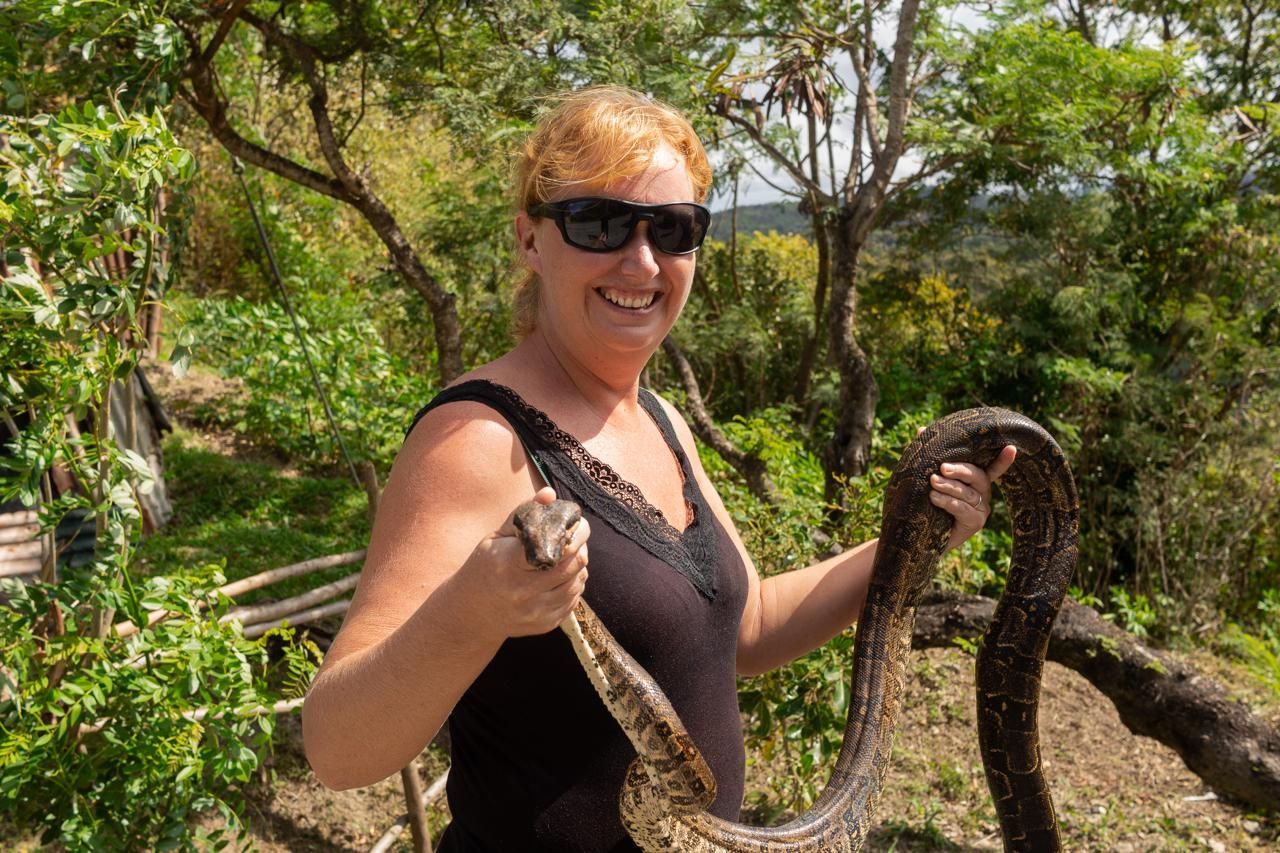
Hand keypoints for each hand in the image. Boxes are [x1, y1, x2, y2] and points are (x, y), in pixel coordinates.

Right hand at [458, 486, 590, 637]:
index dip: (573, 531)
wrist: (472, 613)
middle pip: (572, 564)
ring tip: (570, 553)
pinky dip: (575, 583)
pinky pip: (574, 599)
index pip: (555, 545)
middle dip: (581, 545)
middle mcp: (523, 591)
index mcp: (509, 564)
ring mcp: (536, 611)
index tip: (577, 522)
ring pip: (577, 581)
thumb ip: (524, 514)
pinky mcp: (545, 624)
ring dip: (580, 564)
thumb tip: (550, 494)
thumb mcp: (496, 537)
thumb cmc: (485, 567)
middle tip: (577, 535)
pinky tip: (564, 575)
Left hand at [928, 445, 1015, 551]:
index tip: (1011, 448)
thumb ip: (927, 456)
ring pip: (968, 493)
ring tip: (933, 482)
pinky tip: (934, 497)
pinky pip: (963, 509)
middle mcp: (982, 492)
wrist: (919, 533)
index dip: (1003, 460)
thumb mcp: (925, 477)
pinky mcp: (975, 522)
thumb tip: (921, 429)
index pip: (991, 467)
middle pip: (977, 476)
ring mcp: (981, 508)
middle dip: (960, 470)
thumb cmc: (925, 501)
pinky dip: (948, 502)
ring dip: (949, 486)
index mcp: (974, 479)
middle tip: (942, 467)